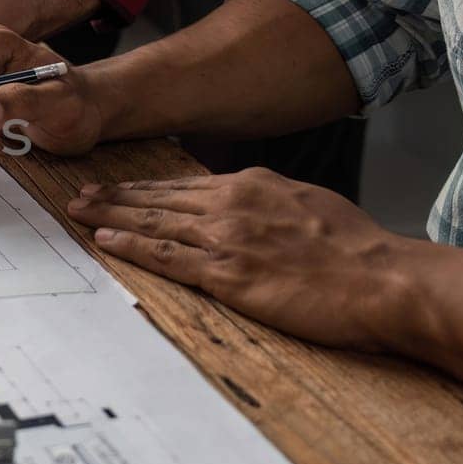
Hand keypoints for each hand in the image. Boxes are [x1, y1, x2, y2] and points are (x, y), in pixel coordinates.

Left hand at [66, 169, 410, 350]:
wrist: (383, 279)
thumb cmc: (356, 249)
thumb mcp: (307, 203)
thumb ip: (268, 202)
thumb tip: (248, 206)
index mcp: (252, 185)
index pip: (182, 184)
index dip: (144, 187)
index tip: (116, 188)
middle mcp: (232, 204)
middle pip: (158, 198)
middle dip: (114, 197)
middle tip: (80, 195)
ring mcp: (227, 239)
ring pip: (153, 223)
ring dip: (110, 217)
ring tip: (79, 214)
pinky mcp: (228, 275)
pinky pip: (165, 258)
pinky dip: (130, 248)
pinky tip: (105, 242)